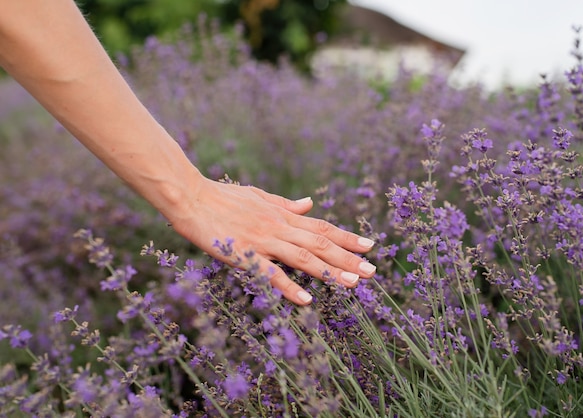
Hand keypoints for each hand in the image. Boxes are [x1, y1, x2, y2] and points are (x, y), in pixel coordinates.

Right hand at [167, 177, 376, 304]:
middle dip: (348, 258)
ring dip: (330, 271)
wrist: (190, 196)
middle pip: (320, 243)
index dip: (347, 237)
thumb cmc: (222, 197)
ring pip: (303, 256)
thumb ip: (285, 204)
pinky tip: (307, 299)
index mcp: (282, 215)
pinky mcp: (243, 253)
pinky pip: (270, 273)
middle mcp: (278, 227)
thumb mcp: (259, 196)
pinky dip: (289, 286)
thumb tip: (309, 203)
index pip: (322, 226)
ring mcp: (262, 240)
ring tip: (353, 284)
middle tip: (372, 272)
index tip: (369, 246)